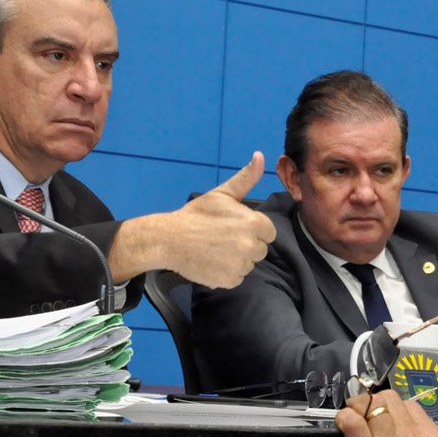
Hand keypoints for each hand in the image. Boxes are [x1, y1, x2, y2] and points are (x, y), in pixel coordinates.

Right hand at [109, 153, 276, 287]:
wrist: (169, 239)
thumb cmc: (196, 215)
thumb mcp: (222, 194)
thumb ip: (246, 178)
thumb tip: (260, 156)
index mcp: (252, 223)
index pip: (268, 232)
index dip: (253, 229)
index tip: (235, 227)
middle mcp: (249, 246)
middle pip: (260, 250)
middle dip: (246, 244)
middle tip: (224, 238)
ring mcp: (239, 265)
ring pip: (249, 264)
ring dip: (237, 259)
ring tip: (216, 249)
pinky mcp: (229, 280)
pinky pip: (237, 278)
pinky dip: (227, 272)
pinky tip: (212, 261)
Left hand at [337, 392, 437, 436]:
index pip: (411, 406)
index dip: (398, 412)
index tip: (389, 423)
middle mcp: (410, 436)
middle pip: (388, 400)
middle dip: (377, 405)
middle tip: (368, 419)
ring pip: (368, 406)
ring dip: (358, 408)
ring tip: (353, 421)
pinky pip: (350, 422)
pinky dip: (344, 418)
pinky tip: (344, 425)